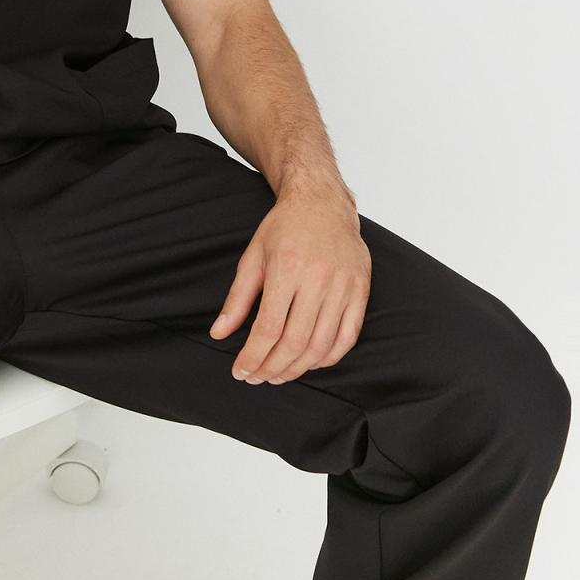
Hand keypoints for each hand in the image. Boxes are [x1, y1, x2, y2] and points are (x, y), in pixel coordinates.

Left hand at [208, 185, 371, 383]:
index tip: (240, 371)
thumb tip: (219, 333)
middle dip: (272, 367)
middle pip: (295, 341)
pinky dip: (328, 357)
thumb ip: (237, 298)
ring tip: (278, 374)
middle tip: (257, 377)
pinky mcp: (360, 290)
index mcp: (287, 268)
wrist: (322, 201)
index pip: (268, 328)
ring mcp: (343, 286)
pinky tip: (309, 362)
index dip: (253, 356)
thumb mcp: (253, 256)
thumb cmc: (284, 227)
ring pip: (321, 344)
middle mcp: (318, 279)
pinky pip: (348, 337)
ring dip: (298, 368)